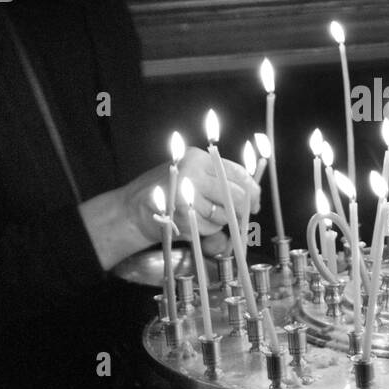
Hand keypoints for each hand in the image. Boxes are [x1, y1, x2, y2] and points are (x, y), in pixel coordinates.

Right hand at [125, 147, 259, 243]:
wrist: (133, 209)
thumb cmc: (168, 192)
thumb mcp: (194, 175)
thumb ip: (220, 180)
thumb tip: (253, 195)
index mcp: (199, 157)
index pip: (238, 172)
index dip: (252, 189)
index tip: (256, 200)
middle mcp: (193, 172)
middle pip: (234, 194)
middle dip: (242, 208)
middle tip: (240, 213)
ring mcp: (186, 193)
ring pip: (223, 214)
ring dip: (221, 221)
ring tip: (205, 215)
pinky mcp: (181, 215)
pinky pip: (209, 228)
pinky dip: (207, 230)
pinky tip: (193, 223)